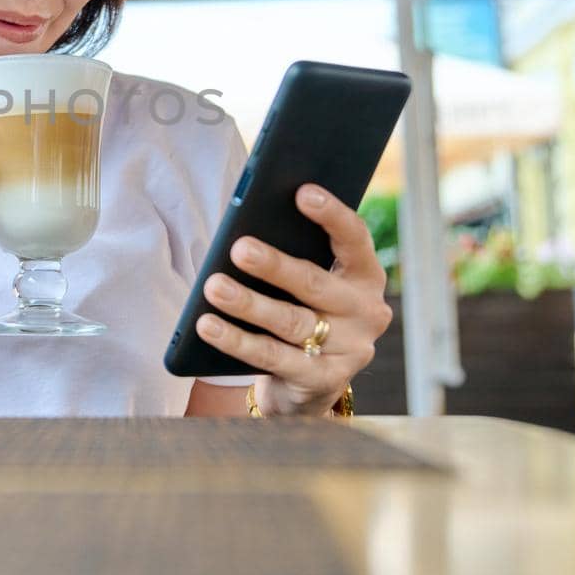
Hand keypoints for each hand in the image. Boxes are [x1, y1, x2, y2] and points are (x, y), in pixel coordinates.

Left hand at [194, 184, 392, 415]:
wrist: (309, 380)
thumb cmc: (302, 309)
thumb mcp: (306, 282)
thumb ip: (295, 253)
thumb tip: (250, 224)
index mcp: (366, 275)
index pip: (355, 238)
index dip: (331, 214)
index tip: (302, 192)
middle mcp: (367, 312)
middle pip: (316, 284)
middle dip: (275, 265)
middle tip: (239, 248)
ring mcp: (350, 350)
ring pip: (292, 323)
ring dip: (248, 304)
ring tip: (213, 286)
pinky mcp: (323, 381)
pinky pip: (273, 358)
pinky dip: (236, 340)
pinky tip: (208, 325)